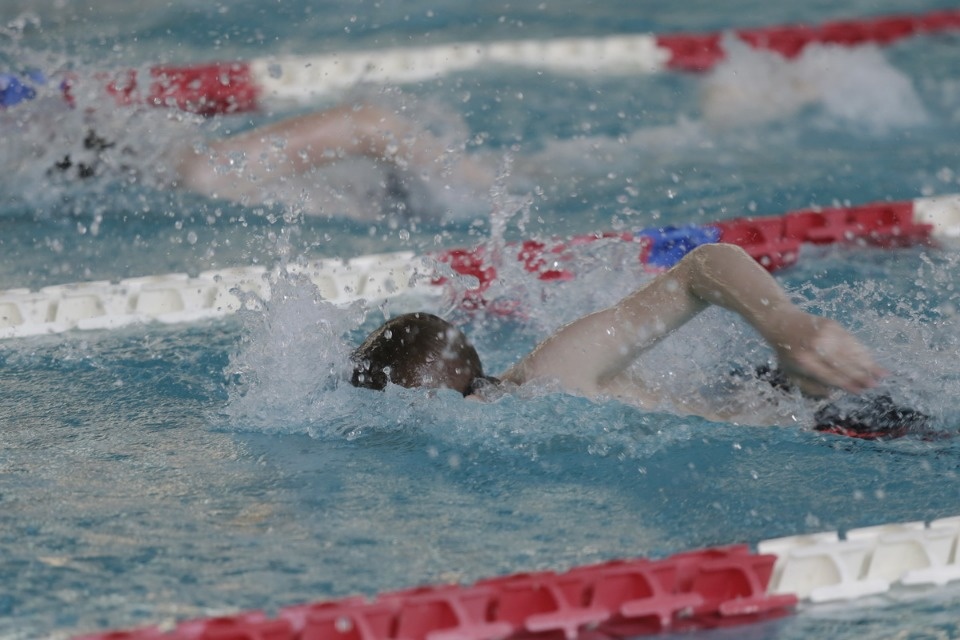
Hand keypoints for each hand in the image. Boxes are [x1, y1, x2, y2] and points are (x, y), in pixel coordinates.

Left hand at [772, 312, 886, 396]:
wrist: (782, 322)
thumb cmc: (788, 353)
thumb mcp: (791, 373)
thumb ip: (810, 386)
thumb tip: (832, 393)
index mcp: (804, 361)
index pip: (830, 375)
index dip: (846, 384)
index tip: (860, 391)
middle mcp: (816, 347)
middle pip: (843, 364)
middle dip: (861, 375)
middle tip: (874, 385)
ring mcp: (825, 334)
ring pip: (851, 351)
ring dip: (868, 364)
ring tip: (882, 374)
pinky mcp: (832, 325)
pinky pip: (851, 340)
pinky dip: (863, 351)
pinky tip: (872, 359)